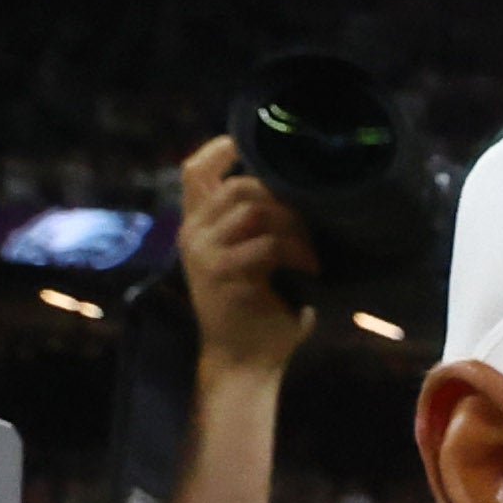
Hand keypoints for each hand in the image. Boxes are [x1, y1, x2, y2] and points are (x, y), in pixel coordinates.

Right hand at [173, 134, 322, 375]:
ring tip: (310, 252)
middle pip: (237, 186)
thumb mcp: (257, 258)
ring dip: (293, 226)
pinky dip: (295, 252)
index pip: (195, 171)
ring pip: (253, 210)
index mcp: (199, 225)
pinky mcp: (220, 273)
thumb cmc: (261, 308)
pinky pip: (265, 244)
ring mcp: (202, 252)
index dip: (220, 149)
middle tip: (309, 224)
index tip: (251, 143)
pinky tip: (310, 269)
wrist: (245, 359)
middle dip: (281, 198)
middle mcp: (192, 232)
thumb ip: (261, 225)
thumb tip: (302, 192)